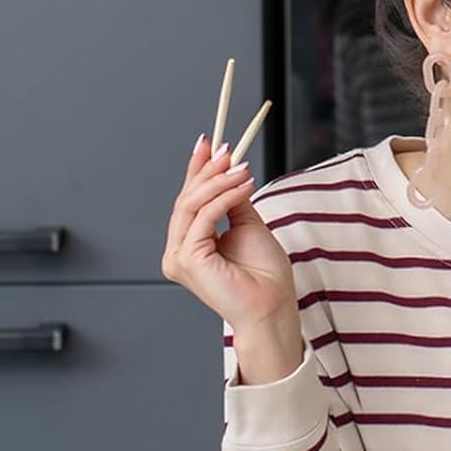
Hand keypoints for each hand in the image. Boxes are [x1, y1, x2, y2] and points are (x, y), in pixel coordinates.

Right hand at [160, 135, 296, 332]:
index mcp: (189, 246)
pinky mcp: (188, 260)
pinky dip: (225, 196)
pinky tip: (244, 185)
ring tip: (241, 167)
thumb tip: (229, 168)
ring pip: (191, 205)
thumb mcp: (248, 225)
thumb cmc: (264, 277)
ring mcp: (179, 258)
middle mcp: (178, 252)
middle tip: (226, 149)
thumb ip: (234, 199)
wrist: (273, 307)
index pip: (189, 200)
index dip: (197, 170)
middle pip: (185, 199)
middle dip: (206, 170)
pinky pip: (204, 217)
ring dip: (218, 181)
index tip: (209, 143)